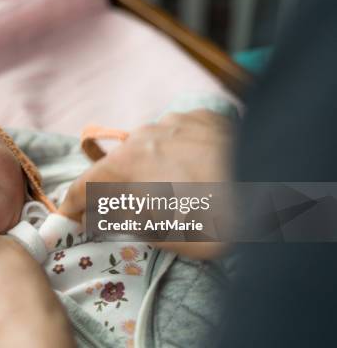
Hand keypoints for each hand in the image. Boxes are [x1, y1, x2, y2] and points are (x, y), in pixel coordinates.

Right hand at [59, 110, 232, 258]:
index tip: (70, 218)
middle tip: (126, 209)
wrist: (279, 185)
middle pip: (116, 163)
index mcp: (128, 166)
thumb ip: (126, 219)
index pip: (84, 186)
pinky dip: (178, 151)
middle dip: (116, 187)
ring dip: (150, 167)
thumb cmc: (218, 220)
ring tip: (174, 188)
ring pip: (149, 146)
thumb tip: (104, 214)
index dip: (73, 206)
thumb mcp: (163, 233)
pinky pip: (178, 134)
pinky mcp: (204, 116)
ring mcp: (175, 121)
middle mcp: (145, 136)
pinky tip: (198, 167)